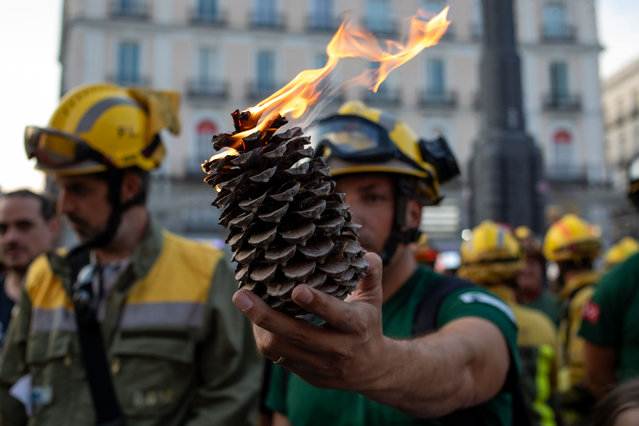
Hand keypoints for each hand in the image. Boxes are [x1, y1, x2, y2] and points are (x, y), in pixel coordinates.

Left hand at [232, 252, 389, 390]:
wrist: (372, 371)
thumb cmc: (368, 325)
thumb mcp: (374, 299)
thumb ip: (370, 273)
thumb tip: (365, 252)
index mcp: (358, 326)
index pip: (338, 315)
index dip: (318, 303)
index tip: (296, 289)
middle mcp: (339, 348)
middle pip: (297, 334)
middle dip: (265, 315)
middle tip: (241, 295)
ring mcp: (320, 365)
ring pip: (280, 348)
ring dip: (258, 325)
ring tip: (244, 301)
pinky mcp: (306, 374)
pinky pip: (276, 357)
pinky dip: (263, 336)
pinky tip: (255, 317)